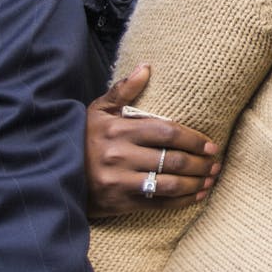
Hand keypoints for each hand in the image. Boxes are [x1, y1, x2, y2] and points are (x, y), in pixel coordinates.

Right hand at [86, 64, 221, 215]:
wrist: (56, 172)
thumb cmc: (83, 137)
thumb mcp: (98, 111)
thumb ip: (123, 91)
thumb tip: (146, 67)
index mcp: (119, 129)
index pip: (167, 132)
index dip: (193, 139)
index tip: (210, 145)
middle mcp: (120, 155)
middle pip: (173, 160)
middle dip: (200, 163)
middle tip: (215, 164)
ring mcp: (120, 181)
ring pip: (169, 184)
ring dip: (195, 183)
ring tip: (209, 180)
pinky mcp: (120, 202)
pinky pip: (158, 204)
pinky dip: (181, 202)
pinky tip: (195, 196)